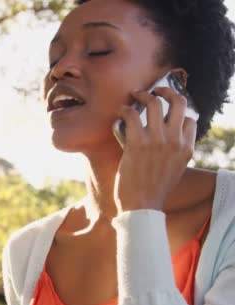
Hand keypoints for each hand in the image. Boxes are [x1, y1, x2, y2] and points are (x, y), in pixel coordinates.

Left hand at [114, 87, 196, 212]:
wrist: (141, 207)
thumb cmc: (153, 191)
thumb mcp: (174, 171)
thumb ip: (174, 153)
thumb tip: (166, 141)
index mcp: (187, 149)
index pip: (190, 119)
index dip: (178, 112)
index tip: (166, 109)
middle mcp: (175, 141)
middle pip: (178, 103)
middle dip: (166, 91)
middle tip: (154, 90)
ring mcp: (157, 141)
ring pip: (154, 103)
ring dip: (142, 95)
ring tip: (134, 95)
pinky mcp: (137, 143)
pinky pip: (132, 115)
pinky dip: (125, 109)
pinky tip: (120, 111)